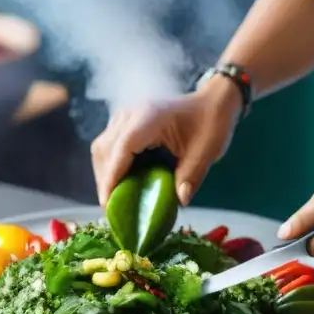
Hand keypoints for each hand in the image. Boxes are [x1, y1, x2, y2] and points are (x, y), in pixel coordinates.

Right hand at [90, 76, 241, 205]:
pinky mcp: (124, 124)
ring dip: (105, 176)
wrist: (211, 103)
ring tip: (115, 201)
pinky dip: (111, 168)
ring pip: (102, 149)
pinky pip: (109, 147)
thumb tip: (180, 201)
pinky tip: (121, 186)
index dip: (112, 176)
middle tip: (113, 210)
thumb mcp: (206, 151)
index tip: (108, 203)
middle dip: (105, 181)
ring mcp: (125, 117)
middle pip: (104, 149)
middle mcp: (131, 114)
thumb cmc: (210, 124)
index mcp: (150, 117)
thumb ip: (191, 176)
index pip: (122, 148)